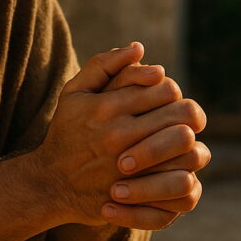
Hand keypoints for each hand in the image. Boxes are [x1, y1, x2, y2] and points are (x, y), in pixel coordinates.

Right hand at [35, 43, 205, 227]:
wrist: (52, 183)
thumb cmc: (67, 131)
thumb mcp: (75, 92)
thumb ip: (104, 65)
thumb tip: (139, 47)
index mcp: (106, 107)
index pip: (164, 87)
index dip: (171, 89)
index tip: (163, 96)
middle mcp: (119, 135)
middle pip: (180, 114)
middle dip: (185, 112)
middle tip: (177, 117)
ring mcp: (130, 167)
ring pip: (186, 145)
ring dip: (189, 139)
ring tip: (178, 138)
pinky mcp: (139, 193)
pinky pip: (182, 177)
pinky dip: (186, 167)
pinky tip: (174, 162)